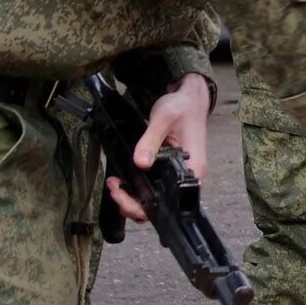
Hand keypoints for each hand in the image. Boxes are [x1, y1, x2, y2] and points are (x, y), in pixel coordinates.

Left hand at [108, 73, 212, 223]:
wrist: (190, 98)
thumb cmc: (182, 106)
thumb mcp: (164, 118)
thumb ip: (150, 141)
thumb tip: (139, 163)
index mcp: (193, 169)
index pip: (169, 202)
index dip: (141, 205)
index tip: (121, 192)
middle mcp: (189, 177)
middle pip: (160, 207)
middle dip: (131, 203)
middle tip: (113, 187)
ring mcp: (180, 175)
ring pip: (156, 200)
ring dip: (132, 198)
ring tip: (115, 184)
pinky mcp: (171, 171)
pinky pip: (155, 189)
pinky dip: (137, 189)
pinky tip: (124, 180)